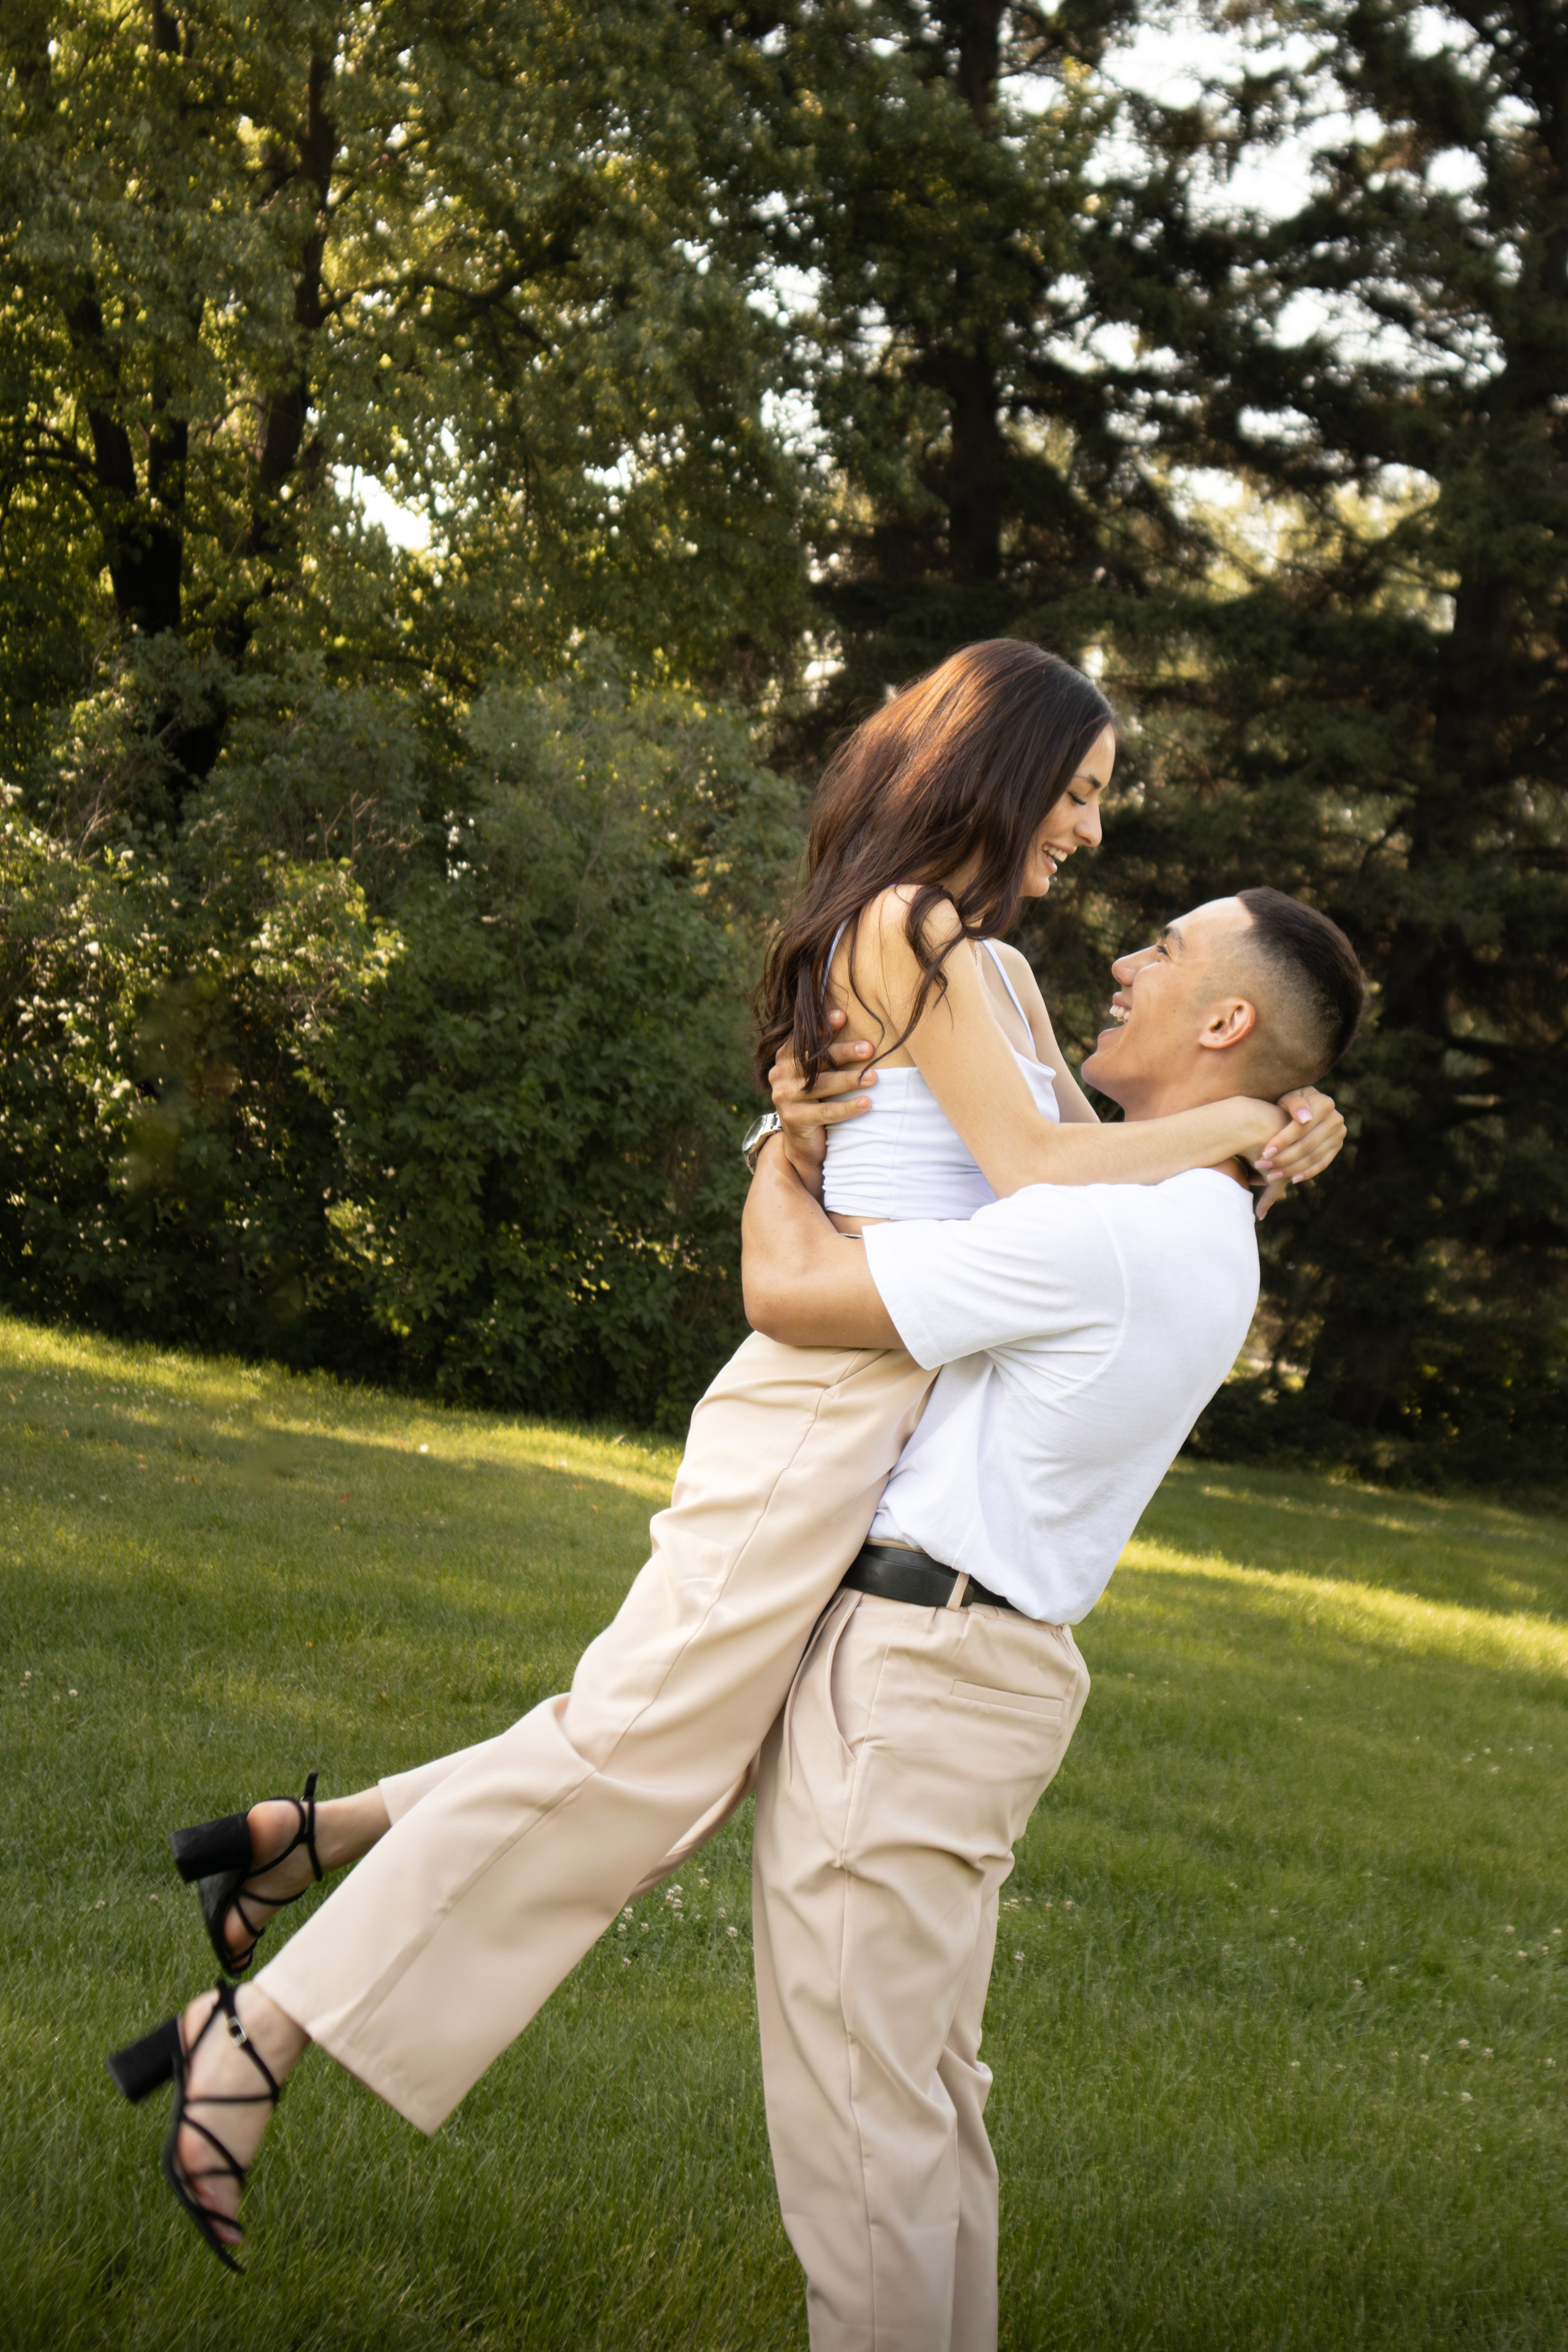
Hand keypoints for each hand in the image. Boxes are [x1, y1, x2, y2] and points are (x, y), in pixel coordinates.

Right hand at [768, 1008, 877, 1188]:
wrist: (802, 1142)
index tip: (843, 1016)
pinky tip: (866, 1103)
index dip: (822, 1027)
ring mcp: (785, 1098)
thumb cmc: (816, 1100)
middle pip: (814, 1060)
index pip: (803, 1038)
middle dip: (843, 1052)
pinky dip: (848, 1107)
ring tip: (873, 1077)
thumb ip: (823, 1053)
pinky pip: (825, 1112)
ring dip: (849, 1080)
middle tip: (868, 1048)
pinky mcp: (794, 1119)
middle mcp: (780, 1076)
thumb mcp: (816, 1074)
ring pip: (820, 1085)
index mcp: (785, 1059)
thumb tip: (849, 1019)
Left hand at [1252, 1086, 1346, 1222]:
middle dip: (1283, 1158)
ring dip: (1292, 1169)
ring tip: (1271, 1175)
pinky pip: (1323, 1163)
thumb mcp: (1289, 1096)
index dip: (1282, 1141)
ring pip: (1314, 1157)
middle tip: (1262, 1166)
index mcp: (1325, 1104)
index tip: (1264, 1152)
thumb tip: (1305, 1119)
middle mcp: (1336, 1119)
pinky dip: (1308, 1173)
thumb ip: (1295, 1104)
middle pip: (1307, 1145)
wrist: (1305, 1104)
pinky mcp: (1337, 1146)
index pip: (1301, 1128)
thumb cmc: (1290, 1099)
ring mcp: (1339, 1134)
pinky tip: (1292, 1179)